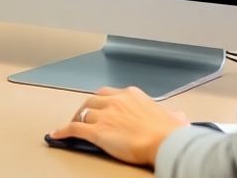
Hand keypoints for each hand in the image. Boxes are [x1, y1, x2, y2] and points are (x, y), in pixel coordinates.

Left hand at [49, 86, 188, 165]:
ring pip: (83, 113)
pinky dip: (63, 131)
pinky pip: (74, 129)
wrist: (166, 142)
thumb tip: (179, 118)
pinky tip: (56, 135)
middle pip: (92, 100)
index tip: (101, 108)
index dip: (102, 102)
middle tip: (83, 116)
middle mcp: (115, 101)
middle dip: (86, 108)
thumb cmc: (171, 133)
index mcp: (131, 95)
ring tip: (72, 126)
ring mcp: (105, 115)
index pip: (109, 94)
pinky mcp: (97, 131)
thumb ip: (173, 115)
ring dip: (76, 120)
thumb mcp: (174, 117)